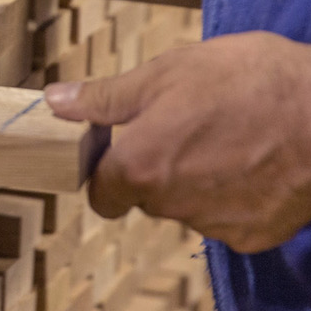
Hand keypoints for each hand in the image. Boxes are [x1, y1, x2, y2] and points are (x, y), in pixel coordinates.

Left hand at [45, 31, 310, 252]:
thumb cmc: (245, 82)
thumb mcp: (164, 74)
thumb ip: (105, 97)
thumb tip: (54, 102)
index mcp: (140, 168)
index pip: (100, 194)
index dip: (107, 170)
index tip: (125, 146)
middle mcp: (171, 207)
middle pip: (146, 196)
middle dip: (156, 167)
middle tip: (189, 125)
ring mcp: (215, 226)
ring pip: (187, 206)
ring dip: (196, 180)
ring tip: (229, 136)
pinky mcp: (255, 236)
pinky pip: (228, 218)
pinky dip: (234, 196)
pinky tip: (256, 161)